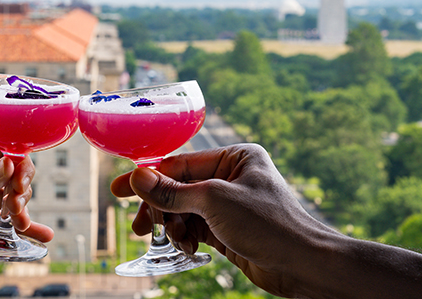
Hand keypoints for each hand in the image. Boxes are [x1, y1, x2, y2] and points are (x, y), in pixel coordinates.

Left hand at [0, 133, 53, 241]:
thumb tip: (11, 165)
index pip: (8, 151)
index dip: (19, 166)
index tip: (19, 183)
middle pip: (15, 175)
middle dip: (21, 190)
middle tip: (15, 205)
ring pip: (12, 198)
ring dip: (21, 210)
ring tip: (21, 224)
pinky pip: (1, 219)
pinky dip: (17, 226)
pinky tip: (35, 233)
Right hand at [111, 143, 329, 297]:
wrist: (303, 265)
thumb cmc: (270, 224)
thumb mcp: (215, 202)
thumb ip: (173, 191)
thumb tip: (137, 177)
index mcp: (236, 157)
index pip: (181, 163)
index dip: (148, 177)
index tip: (118, 188)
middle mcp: (232, 176)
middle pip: (179, 187)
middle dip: (159, 208)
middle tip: (138, 226)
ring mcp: (230, 204)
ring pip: (184, 210)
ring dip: (173, 226)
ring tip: (174, 240)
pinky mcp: (228, 229)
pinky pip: (194, 228)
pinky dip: (185, 237)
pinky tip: (187, 248)